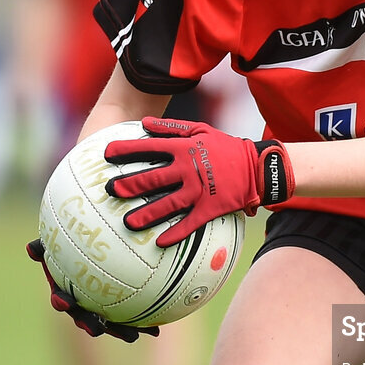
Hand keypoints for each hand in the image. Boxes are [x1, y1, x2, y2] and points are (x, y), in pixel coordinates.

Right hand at [26, 239, 158, 341]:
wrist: (101, 243)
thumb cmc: (78, 240)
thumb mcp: (64, 239)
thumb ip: (49, 243)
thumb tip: (30, 248)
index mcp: (67, 290)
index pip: (61, 298)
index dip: (62, 301)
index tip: (64, 301)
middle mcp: (83, 302)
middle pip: (84, 316)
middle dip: (90, 324)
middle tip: (96, 328)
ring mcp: (102, 307)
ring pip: (110, 322)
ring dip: (120, 330)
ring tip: (134, 336)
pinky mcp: (124, 308)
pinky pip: (133, 316)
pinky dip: (144, 324)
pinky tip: (159, 331)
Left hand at [104, 117, 294, 246]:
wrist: (257, 167)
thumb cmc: (226, 147)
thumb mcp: (201, 130)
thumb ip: (172, 127)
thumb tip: (144, 122)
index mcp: (185, 149)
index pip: (151, 148)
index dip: (127, 150)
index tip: (107, 154)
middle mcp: (189, 170)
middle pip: (154, 178)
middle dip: (130, 184)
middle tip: (110, 190)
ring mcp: (200, 190)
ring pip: (168, 204)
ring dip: (148, 214)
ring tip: (128, 223)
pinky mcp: (210, 208)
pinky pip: (190, 223)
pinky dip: (175, 233)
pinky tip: (159, 242)